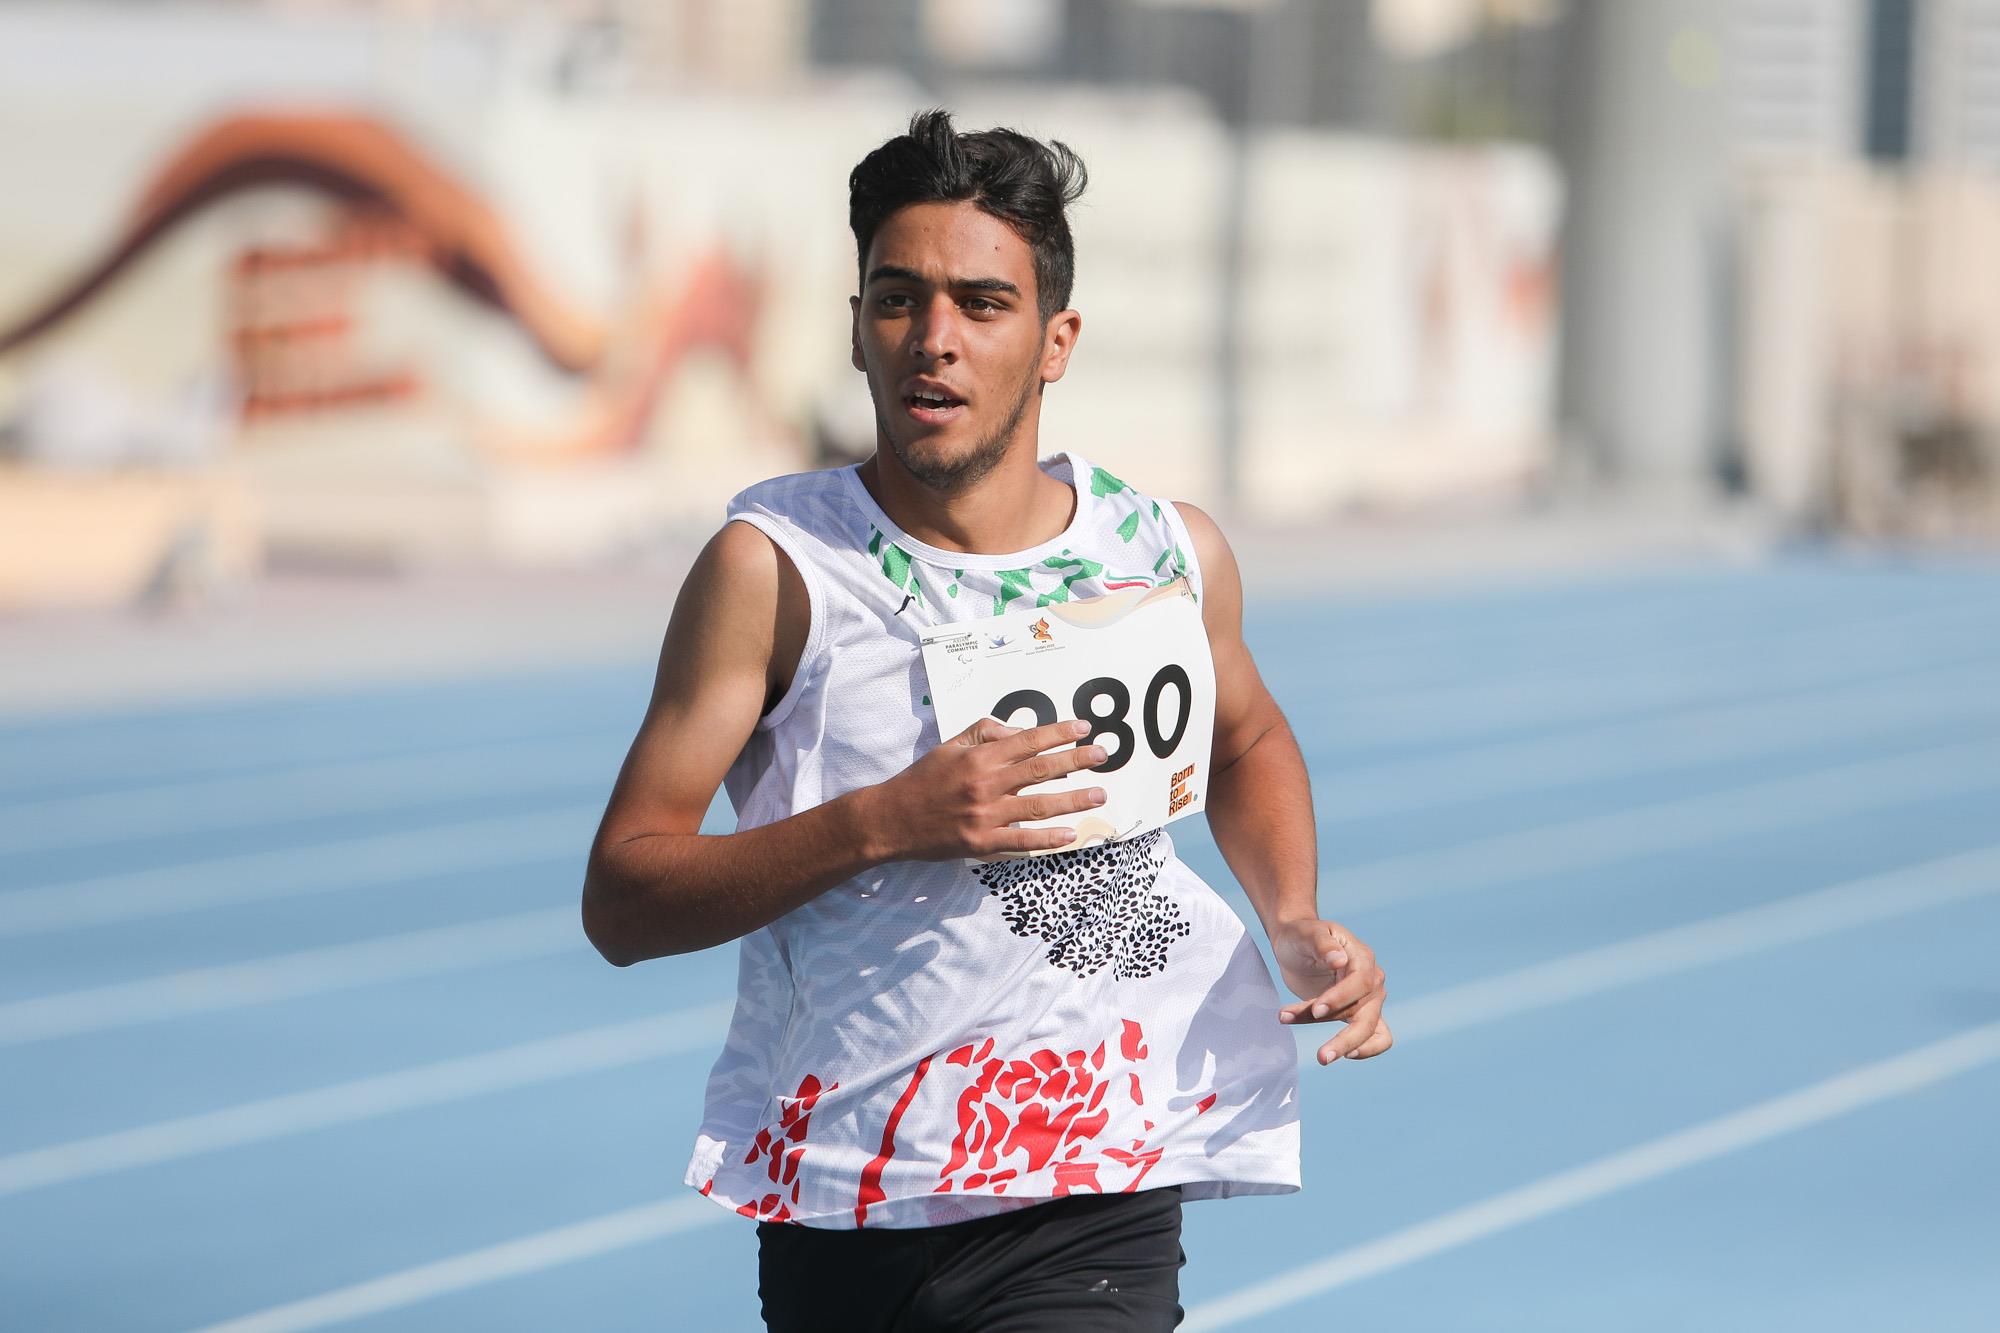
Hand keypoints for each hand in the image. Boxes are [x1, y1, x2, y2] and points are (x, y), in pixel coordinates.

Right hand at [865, 717, 1109, 861]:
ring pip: (1038, 806)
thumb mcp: (949, 746)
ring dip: (1072, 800)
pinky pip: (1021, 841)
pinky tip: (1070, 834)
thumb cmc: (922, 780)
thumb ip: (984, 732)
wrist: (891, 819)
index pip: (1027, 741)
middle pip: (1039, 770)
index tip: (1084, 729)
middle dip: (1076, 761)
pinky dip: (1046, 839)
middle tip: (1103, 756)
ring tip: (1099, 795)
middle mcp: (985, 784)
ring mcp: (985, 816)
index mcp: (978, 757)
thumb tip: (1018, 730)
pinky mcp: (981, 843)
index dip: (1058, 734)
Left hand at [1273, 918, 1390, 1065]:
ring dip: (1345, 1045)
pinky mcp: (1360, 1013)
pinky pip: (1376, 1037)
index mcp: (1362, 957)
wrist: (1296, 944)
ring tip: (1321, 1057)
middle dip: (1346, 1038)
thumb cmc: (1302, 936)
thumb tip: (1339, 960)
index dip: (1340, 998)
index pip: (1361, 982)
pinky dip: (1364, 1049)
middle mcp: (1372, 980)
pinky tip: (1340, 1055)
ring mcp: (1369, 999)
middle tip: (1321, 1057)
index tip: (1316, 1010)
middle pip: (1368, 1014)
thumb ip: (1323, 945)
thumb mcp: (1308, 934)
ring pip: (1368, 1029)